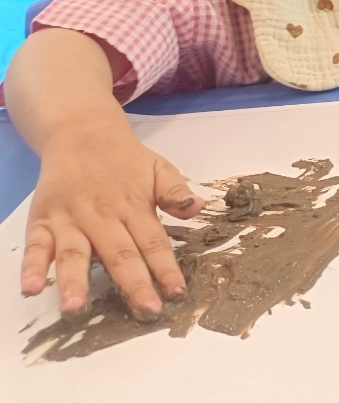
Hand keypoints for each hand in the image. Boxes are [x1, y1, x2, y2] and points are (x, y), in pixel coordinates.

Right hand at [21, 132, 202, 320]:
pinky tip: (31, 287)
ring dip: (74, 282)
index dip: (165, 269)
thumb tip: (198, 207)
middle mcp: (102, 217)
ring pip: (73, 254)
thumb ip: (175, 190)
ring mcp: (70, 220)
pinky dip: (32, 266)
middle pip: (118, 254)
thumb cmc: (125, 161)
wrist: (81, 135)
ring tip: (75, 310)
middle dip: (133, 285)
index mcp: (133, 207)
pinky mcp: (42, 221)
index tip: (177, 293)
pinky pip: (36, 245)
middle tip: (145, 312)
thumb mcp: (158, 168)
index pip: (153, 243)